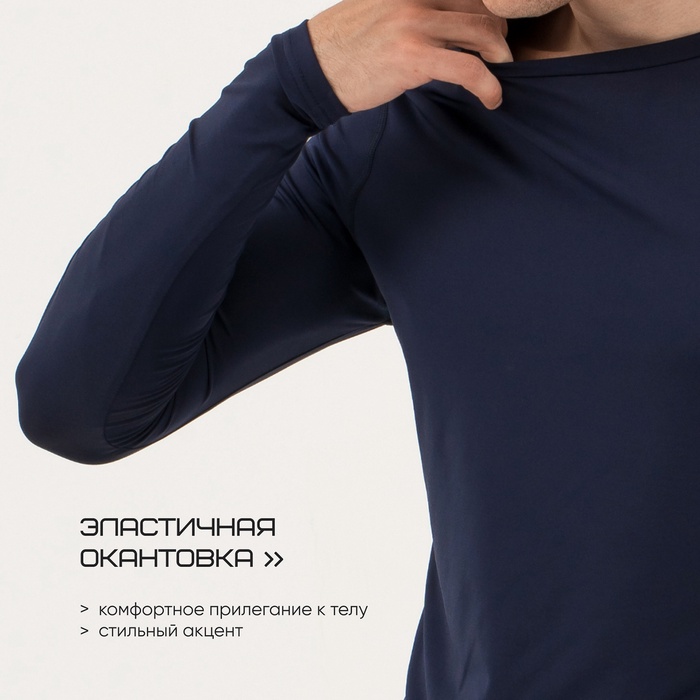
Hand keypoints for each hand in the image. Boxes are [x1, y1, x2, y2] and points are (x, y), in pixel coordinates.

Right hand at [307, 0, 512, 111]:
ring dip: (499, 55)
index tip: (491, 29)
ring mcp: (415, 24)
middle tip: (498, 54)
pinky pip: (468, 68)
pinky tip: (493, 98)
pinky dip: (488, 85)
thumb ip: (409, 9)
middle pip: (482, 5)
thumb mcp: (378, 12)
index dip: (488, 9)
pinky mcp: (414, 57)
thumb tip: (435, 20)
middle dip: (497, 31)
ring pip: (483, 31)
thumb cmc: (343, 47)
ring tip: (497, 75)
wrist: (313, 69)